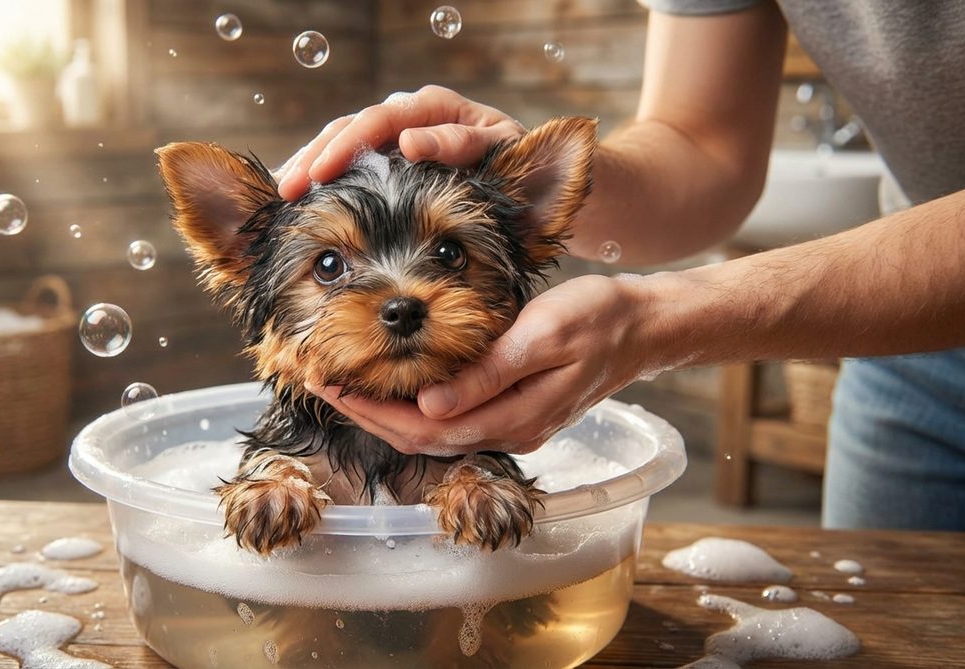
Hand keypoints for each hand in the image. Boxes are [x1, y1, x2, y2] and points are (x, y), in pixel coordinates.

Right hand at [276, 85, 525, 199]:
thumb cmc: (519, 171)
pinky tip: (299, 196)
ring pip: (343, 143)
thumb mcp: (499, 153)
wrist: (531, 188)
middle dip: (316, 157)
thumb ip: (461, 144)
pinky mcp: (390, 162)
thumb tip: (409, 141)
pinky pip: (350, 164)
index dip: (346, 146)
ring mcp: (397, 138)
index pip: (379, 120)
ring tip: (285, 192)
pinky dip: (323, 177)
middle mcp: (410, 117)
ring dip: (312, 166)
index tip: (320, 174)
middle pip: (350, 128)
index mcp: (435, 108)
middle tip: (289, 189)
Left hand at [308, 275, 664, 455]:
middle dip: (365, 413)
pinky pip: (451, 419)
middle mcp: (506, 430)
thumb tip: (430, 406)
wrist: (644, 326)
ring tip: (344, 383)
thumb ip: (488, 374)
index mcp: (511, 416)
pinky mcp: (513, 410)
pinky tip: (395, 384)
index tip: (330, 381)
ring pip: (432, 432)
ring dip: (385, 412)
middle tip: (320, 380)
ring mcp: (510, 423)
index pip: (423, 428)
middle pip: (419, 438)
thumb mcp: (543, 335)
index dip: (371, 410)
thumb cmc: (597, 320)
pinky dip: (413, 406)